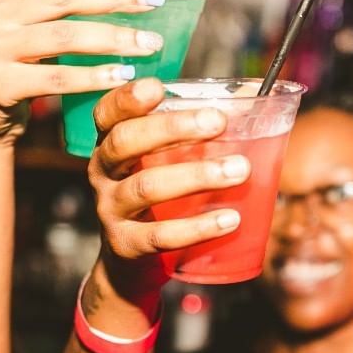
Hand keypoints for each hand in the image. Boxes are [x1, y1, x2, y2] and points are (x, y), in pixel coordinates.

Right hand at [0, 0, 168, 140]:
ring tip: (148, 44)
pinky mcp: (1, 84)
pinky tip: (121, 75)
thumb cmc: (18, 64)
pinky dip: (94, 76)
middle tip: (151, 0)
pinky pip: (58, 78)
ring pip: (64, 37)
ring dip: (113, 39)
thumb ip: (58, 9)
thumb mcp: (25, 27)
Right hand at [88, 77, 249, 298]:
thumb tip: (250, 98)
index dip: (127, 99)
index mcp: (110, 145)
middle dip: (172, 128)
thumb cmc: (156, 202)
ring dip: (197, 176)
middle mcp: (103, 174)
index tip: (158, 87)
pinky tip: (229, 220)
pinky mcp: (126, 246)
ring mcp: (110, 210)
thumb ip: (191, 136)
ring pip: (147, 187)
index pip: (107, 114)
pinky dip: (198, 228)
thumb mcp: (160, 165)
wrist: (128, 265)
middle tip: (219, 122)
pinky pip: (160, 236)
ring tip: (240, 170)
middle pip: (125, 142)